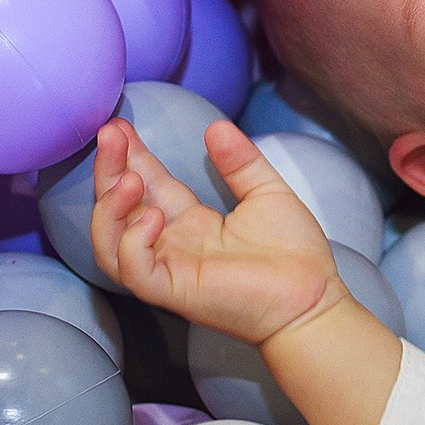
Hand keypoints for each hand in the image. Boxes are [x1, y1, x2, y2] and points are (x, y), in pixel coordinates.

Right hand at [90, 118, 347, 345]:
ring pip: (112, 242)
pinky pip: (134, 270)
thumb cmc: (295, 253)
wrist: (314, 298)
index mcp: (192, 222)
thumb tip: (216, 126)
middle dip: (110, 169)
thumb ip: (241, 162)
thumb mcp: (268, 192)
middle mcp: (173, 244)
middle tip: (110, 135)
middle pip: (121, 207)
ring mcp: (170, 268)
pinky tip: (154, 217)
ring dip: (111, 208)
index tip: (119, 126)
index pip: (149, 185)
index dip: (132, 156)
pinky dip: (133, 242)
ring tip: (129, 178)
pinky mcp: (174, 290)